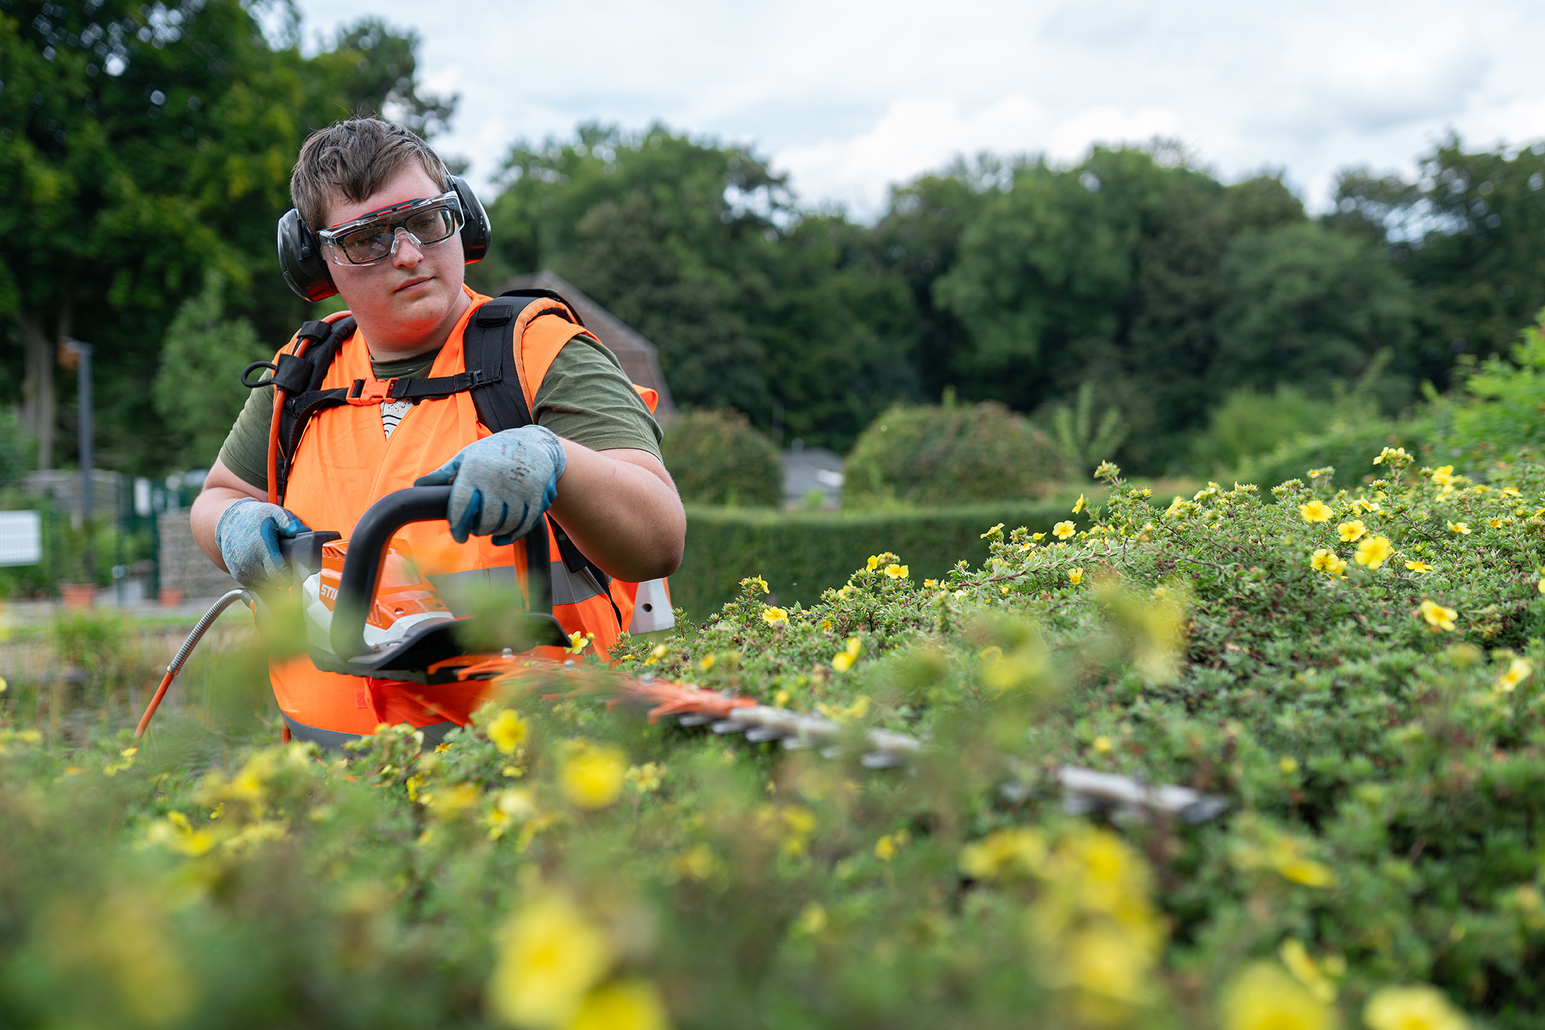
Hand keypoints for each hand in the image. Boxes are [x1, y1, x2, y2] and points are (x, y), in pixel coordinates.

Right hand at [215, 499, 308, 586]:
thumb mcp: (273, 512)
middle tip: (295, 574)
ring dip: (276, 583)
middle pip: (274, 581)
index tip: (299, 573)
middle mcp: (248, 561)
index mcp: (260, 546)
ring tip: (284, 574)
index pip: (278, 570)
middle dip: (286, 580)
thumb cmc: (255, 518)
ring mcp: (241, 570)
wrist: (229, 523)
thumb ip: (289, 522)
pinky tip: (272, 576)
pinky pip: (256, 587)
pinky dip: (265, 584)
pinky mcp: (237, 575)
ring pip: (265, 586)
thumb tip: (304, 531)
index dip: (290, 575)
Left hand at [414, 425, 566, 544]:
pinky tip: (503, 536)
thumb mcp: (467, 456)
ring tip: (489, 529)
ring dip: (494, 532)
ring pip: (505, 525)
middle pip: (484, 521)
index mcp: (475, 470)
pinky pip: (524, 525)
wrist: (535, 444)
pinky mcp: (537, 497)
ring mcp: (520, 490)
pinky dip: (512, 535)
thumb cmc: (494, 452)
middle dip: (477, 530)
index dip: (457, 526)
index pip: (461, 507)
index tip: (457, 535)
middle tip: (474, 529)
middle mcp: (498, 480)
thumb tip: (418, 487)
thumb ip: (443, 474)